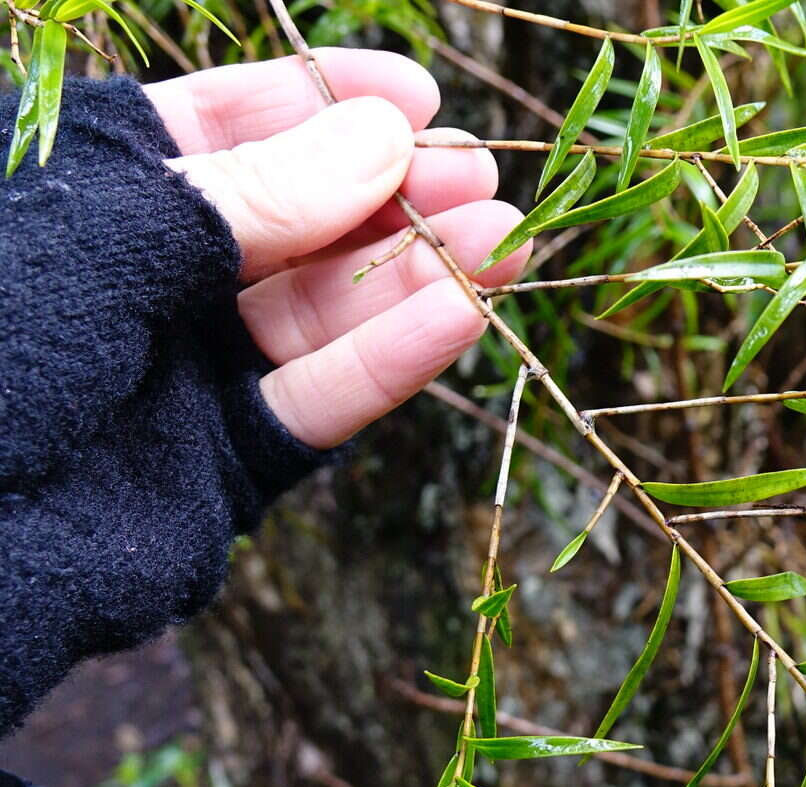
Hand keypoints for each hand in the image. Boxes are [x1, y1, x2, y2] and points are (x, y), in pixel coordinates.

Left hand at [147, 50, 531, 448]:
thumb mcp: (108, 236)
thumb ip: (252, 194)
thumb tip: (381, 135)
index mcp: (89, 197)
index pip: (216, 128)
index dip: (318, 102)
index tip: (413, 94)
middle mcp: (146, 278)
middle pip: (294, 223)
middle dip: (393, 194)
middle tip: (478, 176)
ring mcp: (189, 373)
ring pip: (323, 312)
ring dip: (418, 274)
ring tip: (504, 242)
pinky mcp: (223, 460)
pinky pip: (318, 402)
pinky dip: (391, 361)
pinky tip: (461, 315)